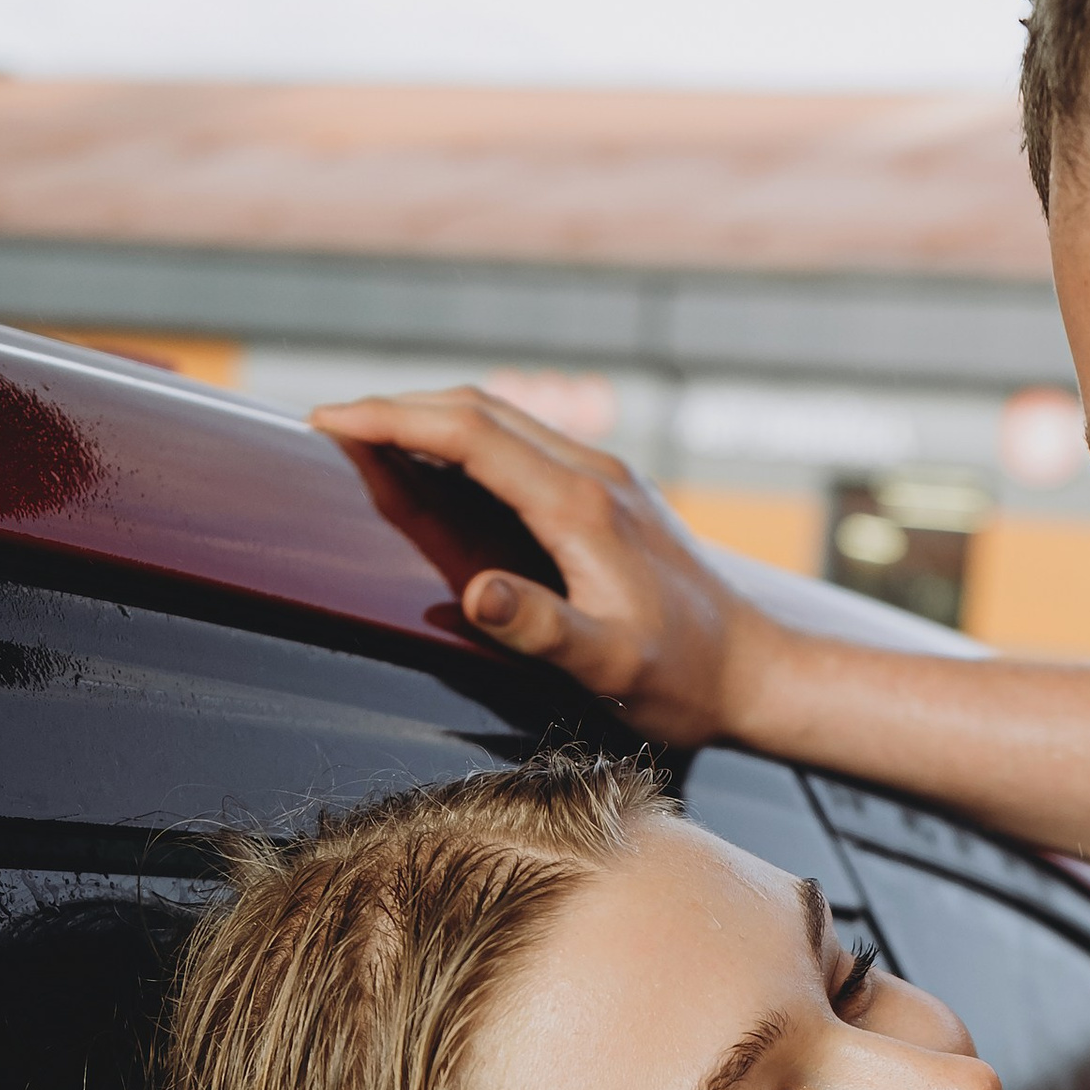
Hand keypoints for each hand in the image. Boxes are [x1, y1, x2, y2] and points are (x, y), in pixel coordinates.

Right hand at [311, 383, 783, 744]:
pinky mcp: (618, 496)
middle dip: (400, 408)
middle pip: (480, 410)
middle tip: (332, 425)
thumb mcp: (610, 667)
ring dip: (435, 417)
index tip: (329, 422)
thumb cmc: (682, 681)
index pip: (468, 434)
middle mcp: (594, 476)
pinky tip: (450, 464)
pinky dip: (473, 439)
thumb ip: (542, 628)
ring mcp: (609, 480)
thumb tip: (476, 590)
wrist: (760, 672)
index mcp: (579, 507)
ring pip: (506, 419)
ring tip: (374, 435)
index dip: (392, 420)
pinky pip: (530, 444)